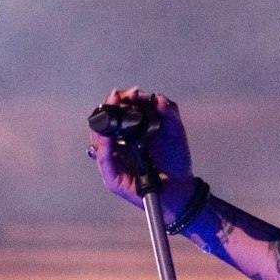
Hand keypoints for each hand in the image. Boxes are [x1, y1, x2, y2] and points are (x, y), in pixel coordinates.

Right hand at [89, 87, 195, 219]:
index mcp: (130, 132)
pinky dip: (104, 145)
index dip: (120, 100)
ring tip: (113, 108)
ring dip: (103, 123)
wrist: (180, 188)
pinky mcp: (112, 176)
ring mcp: (113, 159)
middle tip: (117, 97)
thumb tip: (158, 97)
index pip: (117, 112)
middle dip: (109, 108)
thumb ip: (169, 114)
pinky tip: (108, 136)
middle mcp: (118, 144)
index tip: (128, 92)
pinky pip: (103, 158)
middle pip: (103, 123)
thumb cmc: (175, 160)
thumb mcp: (175, 133)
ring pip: (99, 139)